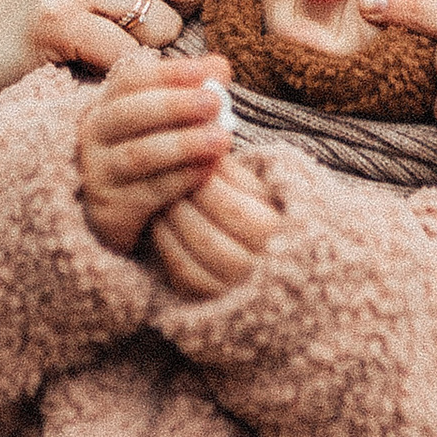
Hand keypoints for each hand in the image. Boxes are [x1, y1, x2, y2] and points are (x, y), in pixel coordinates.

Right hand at [77, 55, 234, 253]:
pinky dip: (181, 178)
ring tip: (222, 139)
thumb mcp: (172, 120)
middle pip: (128, 114)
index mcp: (109, 103)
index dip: (167, 73)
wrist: (130, 214)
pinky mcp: (111, 208)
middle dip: (174, 106)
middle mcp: (96, 134)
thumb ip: (194, 91)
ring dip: (183, 145)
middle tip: (214, 102)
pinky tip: (208, 170)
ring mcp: (99, 172)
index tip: (204, 71)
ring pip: (137, 155)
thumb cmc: (156, 154)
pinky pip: (147, 191)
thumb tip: (219, 67)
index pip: (131, 80)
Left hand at [148, 153, 286, 298]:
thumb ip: (225, 168)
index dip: (202, 184)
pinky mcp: (210, 297)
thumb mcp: (250, 186)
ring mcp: (232, 287)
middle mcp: (256, 265)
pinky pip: (181, 272)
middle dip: (181, 206)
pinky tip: (163, 224)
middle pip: (206, 235)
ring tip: (165, 200)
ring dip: (171, 224)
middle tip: (167, 183)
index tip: (188, 164)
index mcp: (273, 231)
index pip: (231, 208)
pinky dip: (167, 245)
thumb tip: (196, 139)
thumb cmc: (252, 208)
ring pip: (191, 256)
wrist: (261, 252)